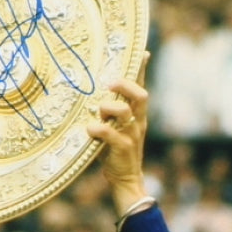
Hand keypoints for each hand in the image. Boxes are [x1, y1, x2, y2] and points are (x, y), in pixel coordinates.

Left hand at [86, 54, 149, 215]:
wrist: (126, 179)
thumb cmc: (115, 152)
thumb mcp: (115, 128)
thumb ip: (110, 112)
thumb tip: (94, 95)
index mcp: (138, 115)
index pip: (141, 88)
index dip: (141, 70)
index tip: (142, 52)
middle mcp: (138, 122)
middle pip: (140, 95)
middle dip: (124, 85)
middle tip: (108, 84)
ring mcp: (132, 135)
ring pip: (124, 111)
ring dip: (107, 108)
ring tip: (96, 113)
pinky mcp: (123, 148)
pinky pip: (110, 133)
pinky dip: (97, 128)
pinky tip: (89, 129)